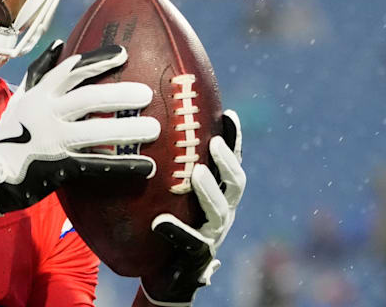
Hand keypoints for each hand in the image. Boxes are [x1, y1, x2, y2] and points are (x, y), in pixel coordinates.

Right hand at [0, 40, 160, 215]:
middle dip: (119, 95)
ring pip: (95, 133)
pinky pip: (97, 165)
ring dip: (127, 130)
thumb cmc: (11, 133)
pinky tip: (147, 166)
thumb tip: (59, 43)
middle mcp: (46, 114)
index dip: (98, 60)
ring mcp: (53, 141)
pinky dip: (123, 166)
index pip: (71, 71)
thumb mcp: (21, 98)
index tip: (124, 54)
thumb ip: (40, 71)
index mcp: (40, 96)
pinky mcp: (60, 167)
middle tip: (146, 94)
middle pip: (88, 99)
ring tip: (155, 128)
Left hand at [140, 110, 244, 306]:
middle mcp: (223, 211)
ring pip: (220, 211)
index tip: (228, 114)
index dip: (234, 140)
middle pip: (237, 184)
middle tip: (213, 143)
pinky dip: (177, 231)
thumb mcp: (172, 192)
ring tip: (196, 174)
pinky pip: (191, 243)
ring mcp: (213, 234)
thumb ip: (170, 165)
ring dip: (210, 191)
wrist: (165, 269)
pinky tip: (160, 223)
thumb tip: (149, 121)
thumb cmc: (167, 221)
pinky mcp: (198, 256)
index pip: (233, 162)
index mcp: (221, 193)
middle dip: (227, 162)